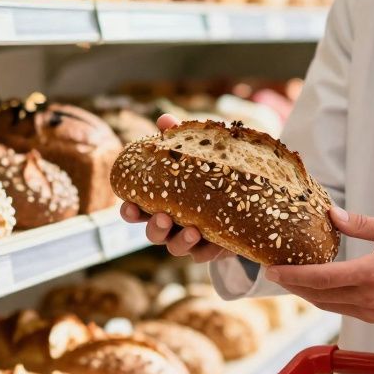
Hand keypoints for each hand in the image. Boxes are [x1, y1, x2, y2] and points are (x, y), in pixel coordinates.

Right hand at [119, 113, 234, 263]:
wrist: (243, 195)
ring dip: (181, 241)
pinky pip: (204, 255)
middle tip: (162, 217)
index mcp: (160, 202)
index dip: (130, 211)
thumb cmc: (208, 171)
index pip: (137, 209)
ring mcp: (189, 238)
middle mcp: (171, 223)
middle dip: (155, 228)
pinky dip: (207, 250)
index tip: (130, 205)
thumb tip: (165, 119)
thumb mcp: (196, 153)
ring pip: (176, 247)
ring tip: (193, 230)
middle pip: (153, 233)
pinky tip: (214, 244)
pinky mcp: (211, 247)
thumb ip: (178, 139)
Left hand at [265, 209, 373, 323]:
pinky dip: (323, 298)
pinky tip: (316, 286)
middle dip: (292, 285)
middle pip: (317, 295)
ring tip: (289, 278)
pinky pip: (340, 309)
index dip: (293, 275)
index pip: (321, 278)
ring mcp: (371, 311)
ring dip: (305, 293)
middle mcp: (368, 297)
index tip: (273, 270)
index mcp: (372, 274)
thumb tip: (330, 214)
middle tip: (273, 272)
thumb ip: (359, 224)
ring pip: (326, 305)